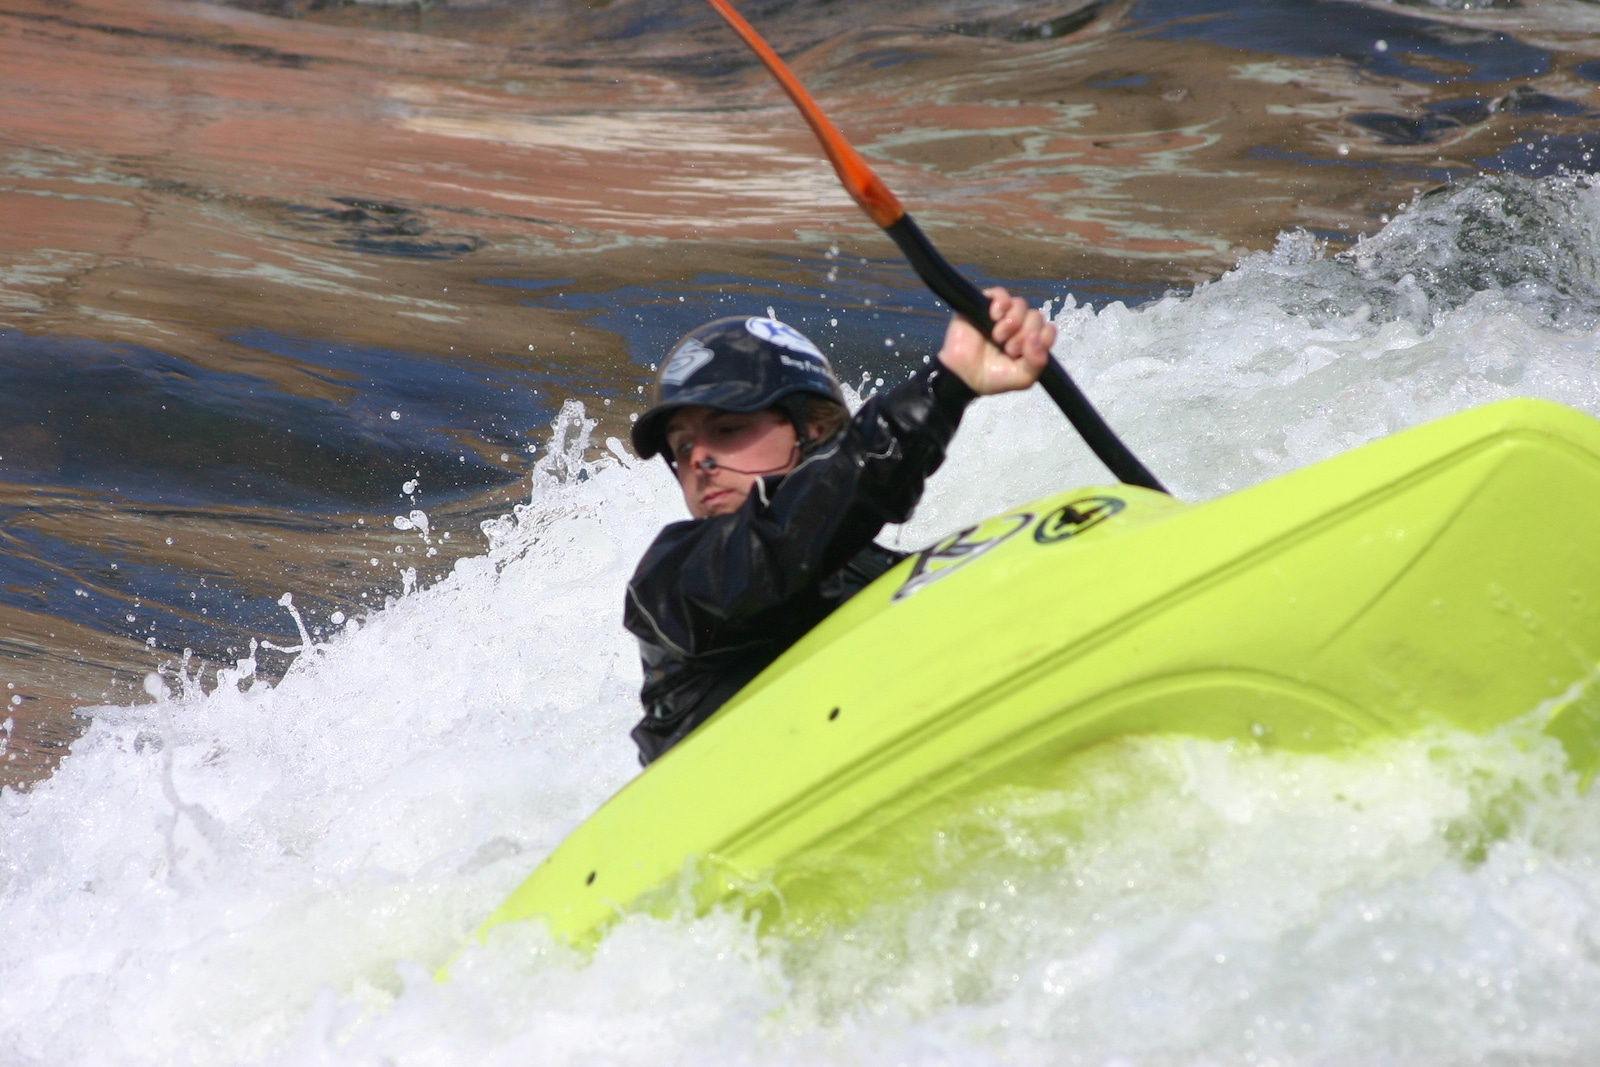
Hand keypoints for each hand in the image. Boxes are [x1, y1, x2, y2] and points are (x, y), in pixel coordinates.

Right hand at [935, 287, 1055, 395]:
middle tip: (1008, 349)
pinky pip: (1001, 294)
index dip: (1041, 340)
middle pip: (1036, 316)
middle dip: (1023, 335)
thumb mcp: (1022, 378)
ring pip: (1020, 304)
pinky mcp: (984, 306)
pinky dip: (1001, 304)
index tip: (1024, 354)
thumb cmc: (991, 377)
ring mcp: (1002, 315)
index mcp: (1030, 341)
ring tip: (997, 337)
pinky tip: (994, 317)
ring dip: (1012, 323)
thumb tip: (1036, 337)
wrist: (963, 376)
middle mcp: (1019, 326)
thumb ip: (1037, 362)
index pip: (1048, 330)